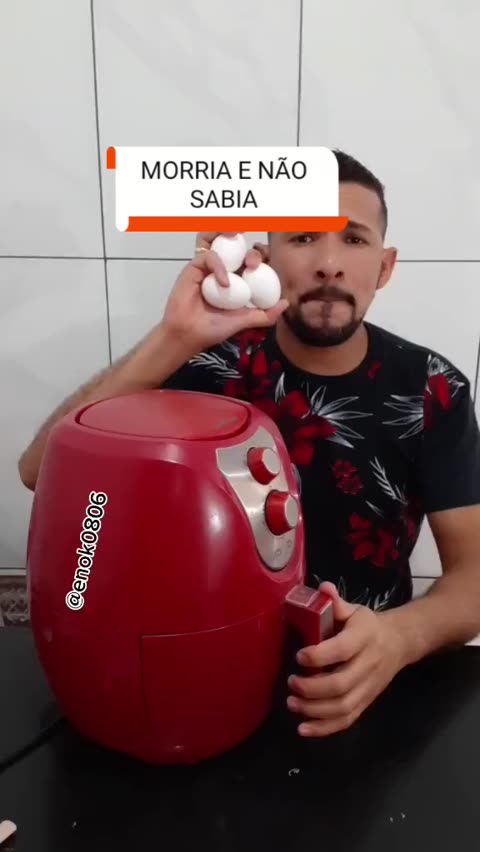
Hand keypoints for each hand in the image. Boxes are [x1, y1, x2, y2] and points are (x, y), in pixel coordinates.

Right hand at [161, 231, 287, 354]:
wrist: (190, 334)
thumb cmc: (214, 328)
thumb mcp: (245, 321)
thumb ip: (265, 315)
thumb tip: (285, 303)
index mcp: (238, 280)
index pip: (252, 259)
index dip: (260, 254)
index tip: (266, 261)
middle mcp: (225, 270)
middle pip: (238, 248)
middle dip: (250, 250)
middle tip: (253, 263)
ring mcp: (209, 266)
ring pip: (216, 239)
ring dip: (225, 231)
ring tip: (235, 232)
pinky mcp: (195, 266)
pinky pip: (208, 255)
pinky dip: (218, 265)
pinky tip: (224, 282)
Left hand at [287, 582, 405, 735]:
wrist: (399, 643)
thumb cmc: (367, 625)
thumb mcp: (354, 610)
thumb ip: (336, 603)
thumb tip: (323, 587)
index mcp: (364, 637)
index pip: (343, 649)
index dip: (319, 655)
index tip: (298, 655)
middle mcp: (368, 664)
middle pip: (341, 684)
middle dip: (312, 688)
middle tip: (291, 682)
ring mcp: (369, 687)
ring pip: (343, 707)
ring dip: (314, 710)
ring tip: (292, 703)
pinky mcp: (366, 702)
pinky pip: (347, 720)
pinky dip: (325, 728)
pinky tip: (303, 728)